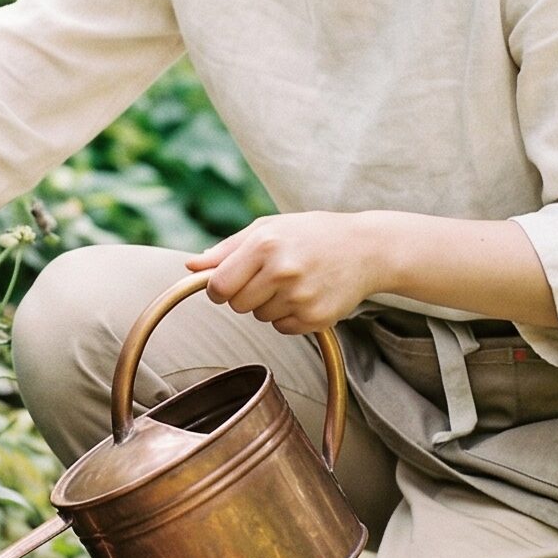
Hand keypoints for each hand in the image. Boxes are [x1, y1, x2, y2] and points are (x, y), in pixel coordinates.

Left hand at [183, 212, 392, 333]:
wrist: (366, 248)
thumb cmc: (311, 234)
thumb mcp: (268, 228)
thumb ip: (226, 249)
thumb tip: (191, 267)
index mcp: (264, 245)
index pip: (218, 287)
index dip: (218, 290)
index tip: (226, 286)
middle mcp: (282, 271)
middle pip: (237, 306)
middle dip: (245, 295)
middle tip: (269, 277)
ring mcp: (301, 297)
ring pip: (260, 318)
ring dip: (269, 305)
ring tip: (294, 281)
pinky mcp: (316, 318)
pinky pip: (283, 329)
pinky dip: (290, 316)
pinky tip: (307, 294)